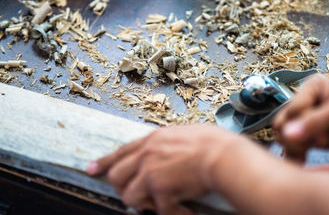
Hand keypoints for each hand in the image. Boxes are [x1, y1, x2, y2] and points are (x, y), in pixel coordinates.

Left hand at [86, 124, 235, 214]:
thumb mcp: (183, 134)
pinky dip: (173, 213)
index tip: (91, 169)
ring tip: (165, 203)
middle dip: (124, 188)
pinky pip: (160, 211)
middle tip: (139, 195)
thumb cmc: (212, 144)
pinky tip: (186, 211)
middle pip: (117, 176)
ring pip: (129, 196)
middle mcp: (147, 154)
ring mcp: (151, 171)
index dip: (104, 162)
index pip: (121, 151)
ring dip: (147, 204)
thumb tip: (164, 155)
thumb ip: (166, 145)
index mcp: (153, 140)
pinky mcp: (160, 188)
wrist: (223, 156)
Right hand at [273, 76, 328, 158]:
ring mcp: (307, 122)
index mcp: (310, 90)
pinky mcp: (312, 137)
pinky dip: (297, 156)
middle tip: (322, 143)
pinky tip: (304, 161)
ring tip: (320, 150)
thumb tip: (286, 134)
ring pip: (286, 138)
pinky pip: (295, 147)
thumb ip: (315, 121)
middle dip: (297, 138)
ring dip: (299, 148)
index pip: (291, 111)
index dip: (302, 127)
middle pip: (282, 125)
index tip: (324, 139)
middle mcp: (305, 104)